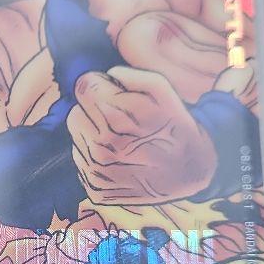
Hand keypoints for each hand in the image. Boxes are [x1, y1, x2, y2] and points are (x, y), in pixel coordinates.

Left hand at [67, 66, 216, 204]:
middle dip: (94, 110)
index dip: (98, 85)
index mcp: (117, 115)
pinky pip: (80, 160)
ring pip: (76, 136)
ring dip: (92, 132)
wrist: (188, 175)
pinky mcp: (95, 187)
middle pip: (75, 111)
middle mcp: (103, 144)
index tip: (112, 93)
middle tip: (119, 118)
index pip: (83, 86)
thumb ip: (129, 76)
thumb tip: (104, 75)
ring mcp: (97, 169)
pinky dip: (94, 156)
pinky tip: (119, 158)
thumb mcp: (163, 91)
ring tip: (121, 139)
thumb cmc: (175, 128)